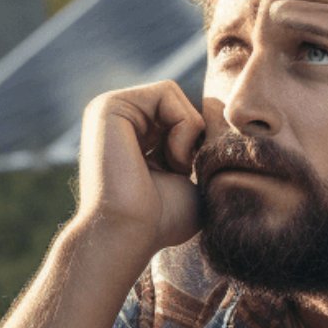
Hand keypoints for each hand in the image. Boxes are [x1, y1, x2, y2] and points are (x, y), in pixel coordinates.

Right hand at [74, 80, 221, 260]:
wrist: (129, 235)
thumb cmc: (160, 221)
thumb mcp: (191, 179)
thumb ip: (201, 146)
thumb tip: (217, 110)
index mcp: (131, 133)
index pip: (180, 112)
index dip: (197, 141)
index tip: (185, 176)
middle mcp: (118, 117)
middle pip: (180, 101)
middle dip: (194, 135)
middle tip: (180, 172)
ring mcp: (110, 108)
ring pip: (175, 94)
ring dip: (188, 133)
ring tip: (174, 167)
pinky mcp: (110, 105)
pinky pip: (167, 92)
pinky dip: (183, 127)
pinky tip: (170, 159)